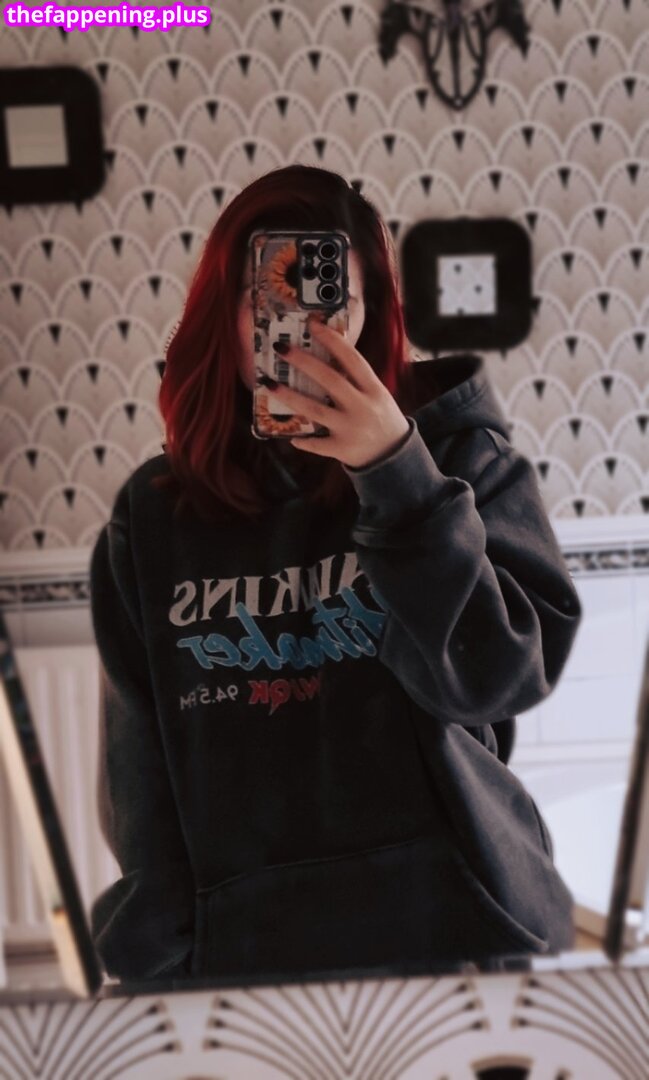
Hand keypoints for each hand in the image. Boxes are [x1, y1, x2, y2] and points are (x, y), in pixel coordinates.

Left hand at [269, 316, 410, 469]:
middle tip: (281, 349)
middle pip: (330, 380)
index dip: (332, 340)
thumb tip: (327, 353)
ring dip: (289, 396)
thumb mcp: (376, 393)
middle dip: (303, 361)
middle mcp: (362, 406)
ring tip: (269, 384)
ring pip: (315, 410)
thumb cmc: (380, 416)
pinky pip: (317, 443)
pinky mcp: (341, 449)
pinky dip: (303, 441)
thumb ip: (355, 378)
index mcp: (373, 389)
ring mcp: (350, 429)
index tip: (312, 324)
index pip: (352, 359)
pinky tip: (290, 435)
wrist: (394, 453)